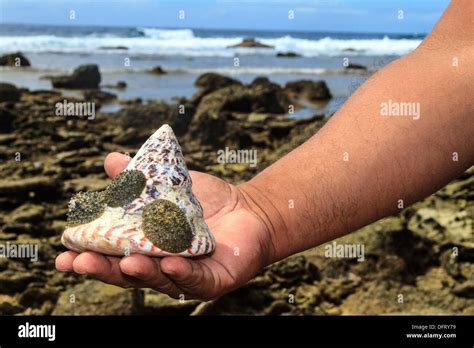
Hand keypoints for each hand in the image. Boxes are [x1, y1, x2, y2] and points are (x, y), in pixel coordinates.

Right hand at [55, 152, 273, 299]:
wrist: (249, 209)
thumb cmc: (206, 202)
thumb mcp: (169, 187)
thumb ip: (140, 178)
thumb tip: (111, 160)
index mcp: (147, 249)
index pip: (113, 257)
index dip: (88, 257)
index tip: (62, 255)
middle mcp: (162, 268)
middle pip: (129, 274)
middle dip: (105, 270)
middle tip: (80, 262)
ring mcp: (187, 277)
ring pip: (160, 280)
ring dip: (141, 272)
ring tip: (126, 261)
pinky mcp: (214, 282)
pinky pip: (196, 280)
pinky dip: (181, 272)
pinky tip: (169, 262)